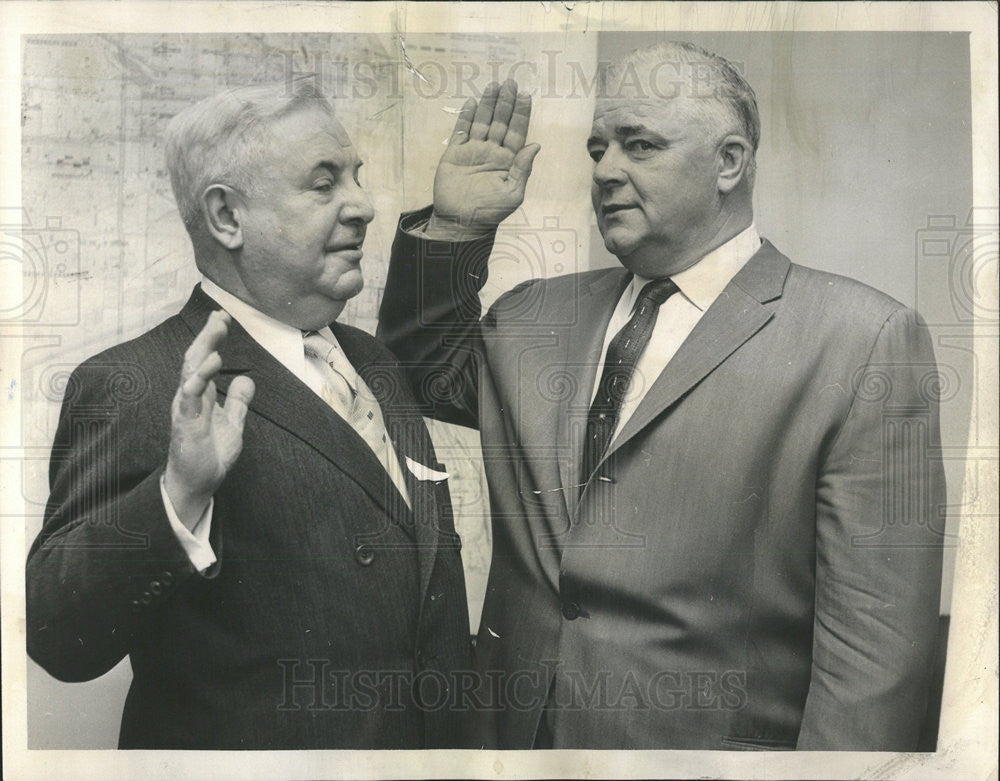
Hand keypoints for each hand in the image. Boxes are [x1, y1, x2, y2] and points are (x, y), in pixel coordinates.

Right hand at [164, 310, 254, 528]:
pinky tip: (211, 361)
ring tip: (217, 329)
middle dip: (208, 336)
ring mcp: (186, 408)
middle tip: (220, 315)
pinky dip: (199, 376)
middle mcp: (190, 397)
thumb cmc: (210, 455)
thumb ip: (238, 402)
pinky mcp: (186, 423)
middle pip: (196, 358)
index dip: (213, 339)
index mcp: (201, 395)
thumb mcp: (233, 424)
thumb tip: (247, 379)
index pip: (205, 359)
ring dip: (204, 348)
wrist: (198, 484)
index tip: (224, 318)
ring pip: (191, 371)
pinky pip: (190, 395)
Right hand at [428, 78, 540, 236]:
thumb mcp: (513, 194)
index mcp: (507, 161)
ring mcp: (472, 152)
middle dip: (506, 102)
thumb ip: (523, 169)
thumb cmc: (490, 213)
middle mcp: (491, 152)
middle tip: (510, 83)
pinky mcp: (454, 154)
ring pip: (482, 122)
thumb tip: (536, 145)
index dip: (521, 114)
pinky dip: (465, 116)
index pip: (517, 132)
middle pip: (500, 122)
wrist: (460, 223)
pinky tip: (472, 102)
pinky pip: (460, 131)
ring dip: (488, 104)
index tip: (525, 96)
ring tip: (494, 85)